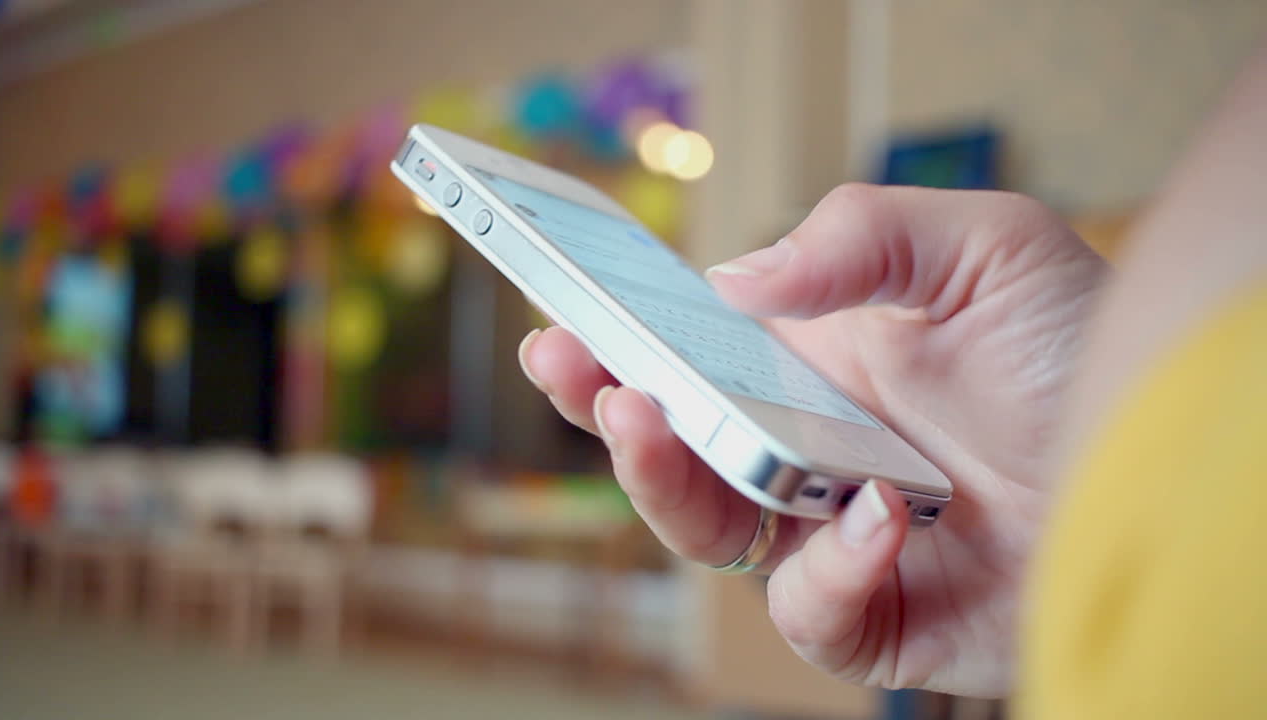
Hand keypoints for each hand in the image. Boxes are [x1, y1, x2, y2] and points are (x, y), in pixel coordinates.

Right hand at [517, 183, 1107, 696]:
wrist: (1169, 465)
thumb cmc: (1082, 352)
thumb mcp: (984, 248)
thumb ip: (858, 237)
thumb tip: (733, 284)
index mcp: (812, 367)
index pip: (690, 357)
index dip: (620, 341)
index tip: (564, 315)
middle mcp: (807, 451)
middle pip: (674, 449)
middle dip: (608, 411)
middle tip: (573, 366)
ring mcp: (832, 536)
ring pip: (709, 532)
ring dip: (670, 482)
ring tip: (656, 422)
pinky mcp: (876, 617)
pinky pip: (811, 610)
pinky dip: (829, 568)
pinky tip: (878, 519)